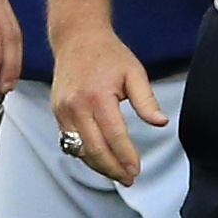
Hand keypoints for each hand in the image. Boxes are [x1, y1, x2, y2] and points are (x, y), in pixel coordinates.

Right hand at [49, 27, 166, 185]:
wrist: (77, 38)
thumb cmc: (108, 54)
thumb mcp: (134, 73)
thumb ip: (147, 101)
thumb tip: (160, 123)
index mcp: (98, 96)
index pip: (114, 136)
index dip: (126, 156)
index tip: (136, 170)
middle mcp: (76, 105)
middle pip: (95, 149)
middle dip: (113, 168)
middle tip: (128, 179)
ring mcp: (63, 110)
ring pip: (79, 149)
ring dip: (98, 166)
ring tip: (116, 174)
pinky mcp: (56, 112)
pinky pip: (69, 141)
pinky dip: (84, 154)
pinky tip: (98, 160)